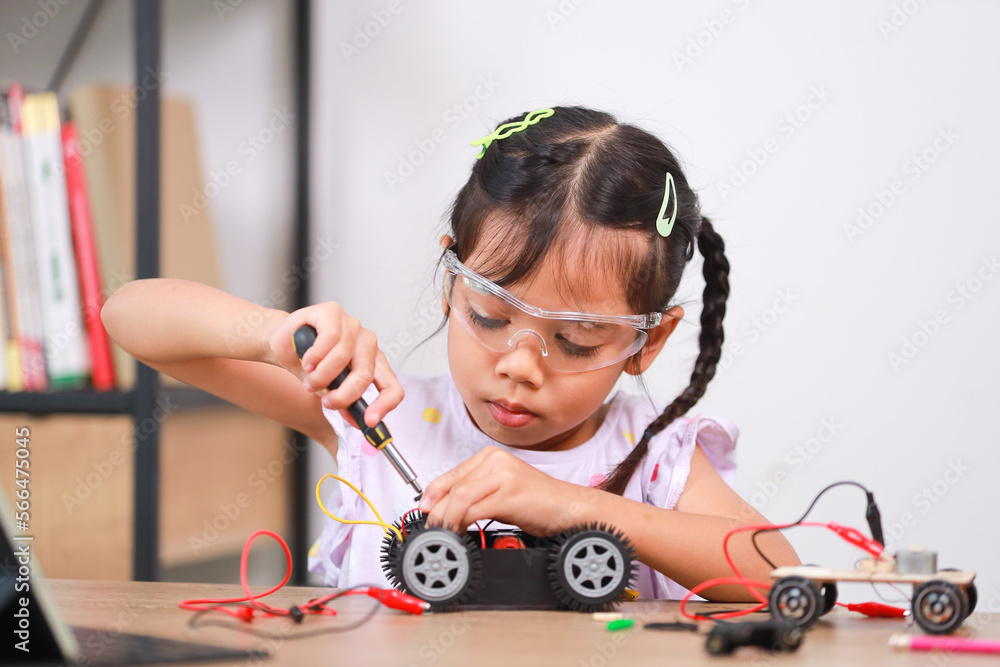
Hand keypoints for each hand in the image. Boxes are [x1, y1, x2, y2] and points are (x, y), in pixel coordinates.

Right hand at [266, 302, 403, 427]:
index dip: (384, 405)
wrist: (283, 344)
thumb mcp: (328, 390)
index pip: (392, 386)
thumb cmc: (308, 365)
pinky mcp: (333, 312)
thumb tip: (357, 421)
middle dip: (343, 395)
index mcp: (373, 363)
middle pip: (365, 374)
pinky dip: (315, 356)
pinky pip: (330, 338)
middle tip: (326, 403)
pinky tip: (307, 361)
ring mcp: (352, 326)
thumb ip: (345, 403)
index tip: (369, 421)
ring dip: (322, 376)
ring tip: (310, 380)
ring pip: (344, 357)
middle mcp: (367, 343)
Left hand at [418, 446, 591, 535]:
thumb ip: (476, 495)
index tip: (424, 511)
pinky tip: (459, 533)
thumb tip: (446, 509)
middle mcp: (496, 461)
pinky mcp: (510, 493)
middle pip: (454, 486)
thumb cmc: (539, 502)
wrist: (569, 507)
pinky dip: (461, 523)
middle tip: (431, 529)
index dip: (433, 494)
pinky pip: (475, 509)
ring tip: (442, 534)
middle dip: (437, 510)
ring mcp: (504, 475)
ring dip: (446, 518)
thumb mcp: (500, 493)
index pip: (452, 475)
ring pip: (461, 496)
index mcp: (491, 456)